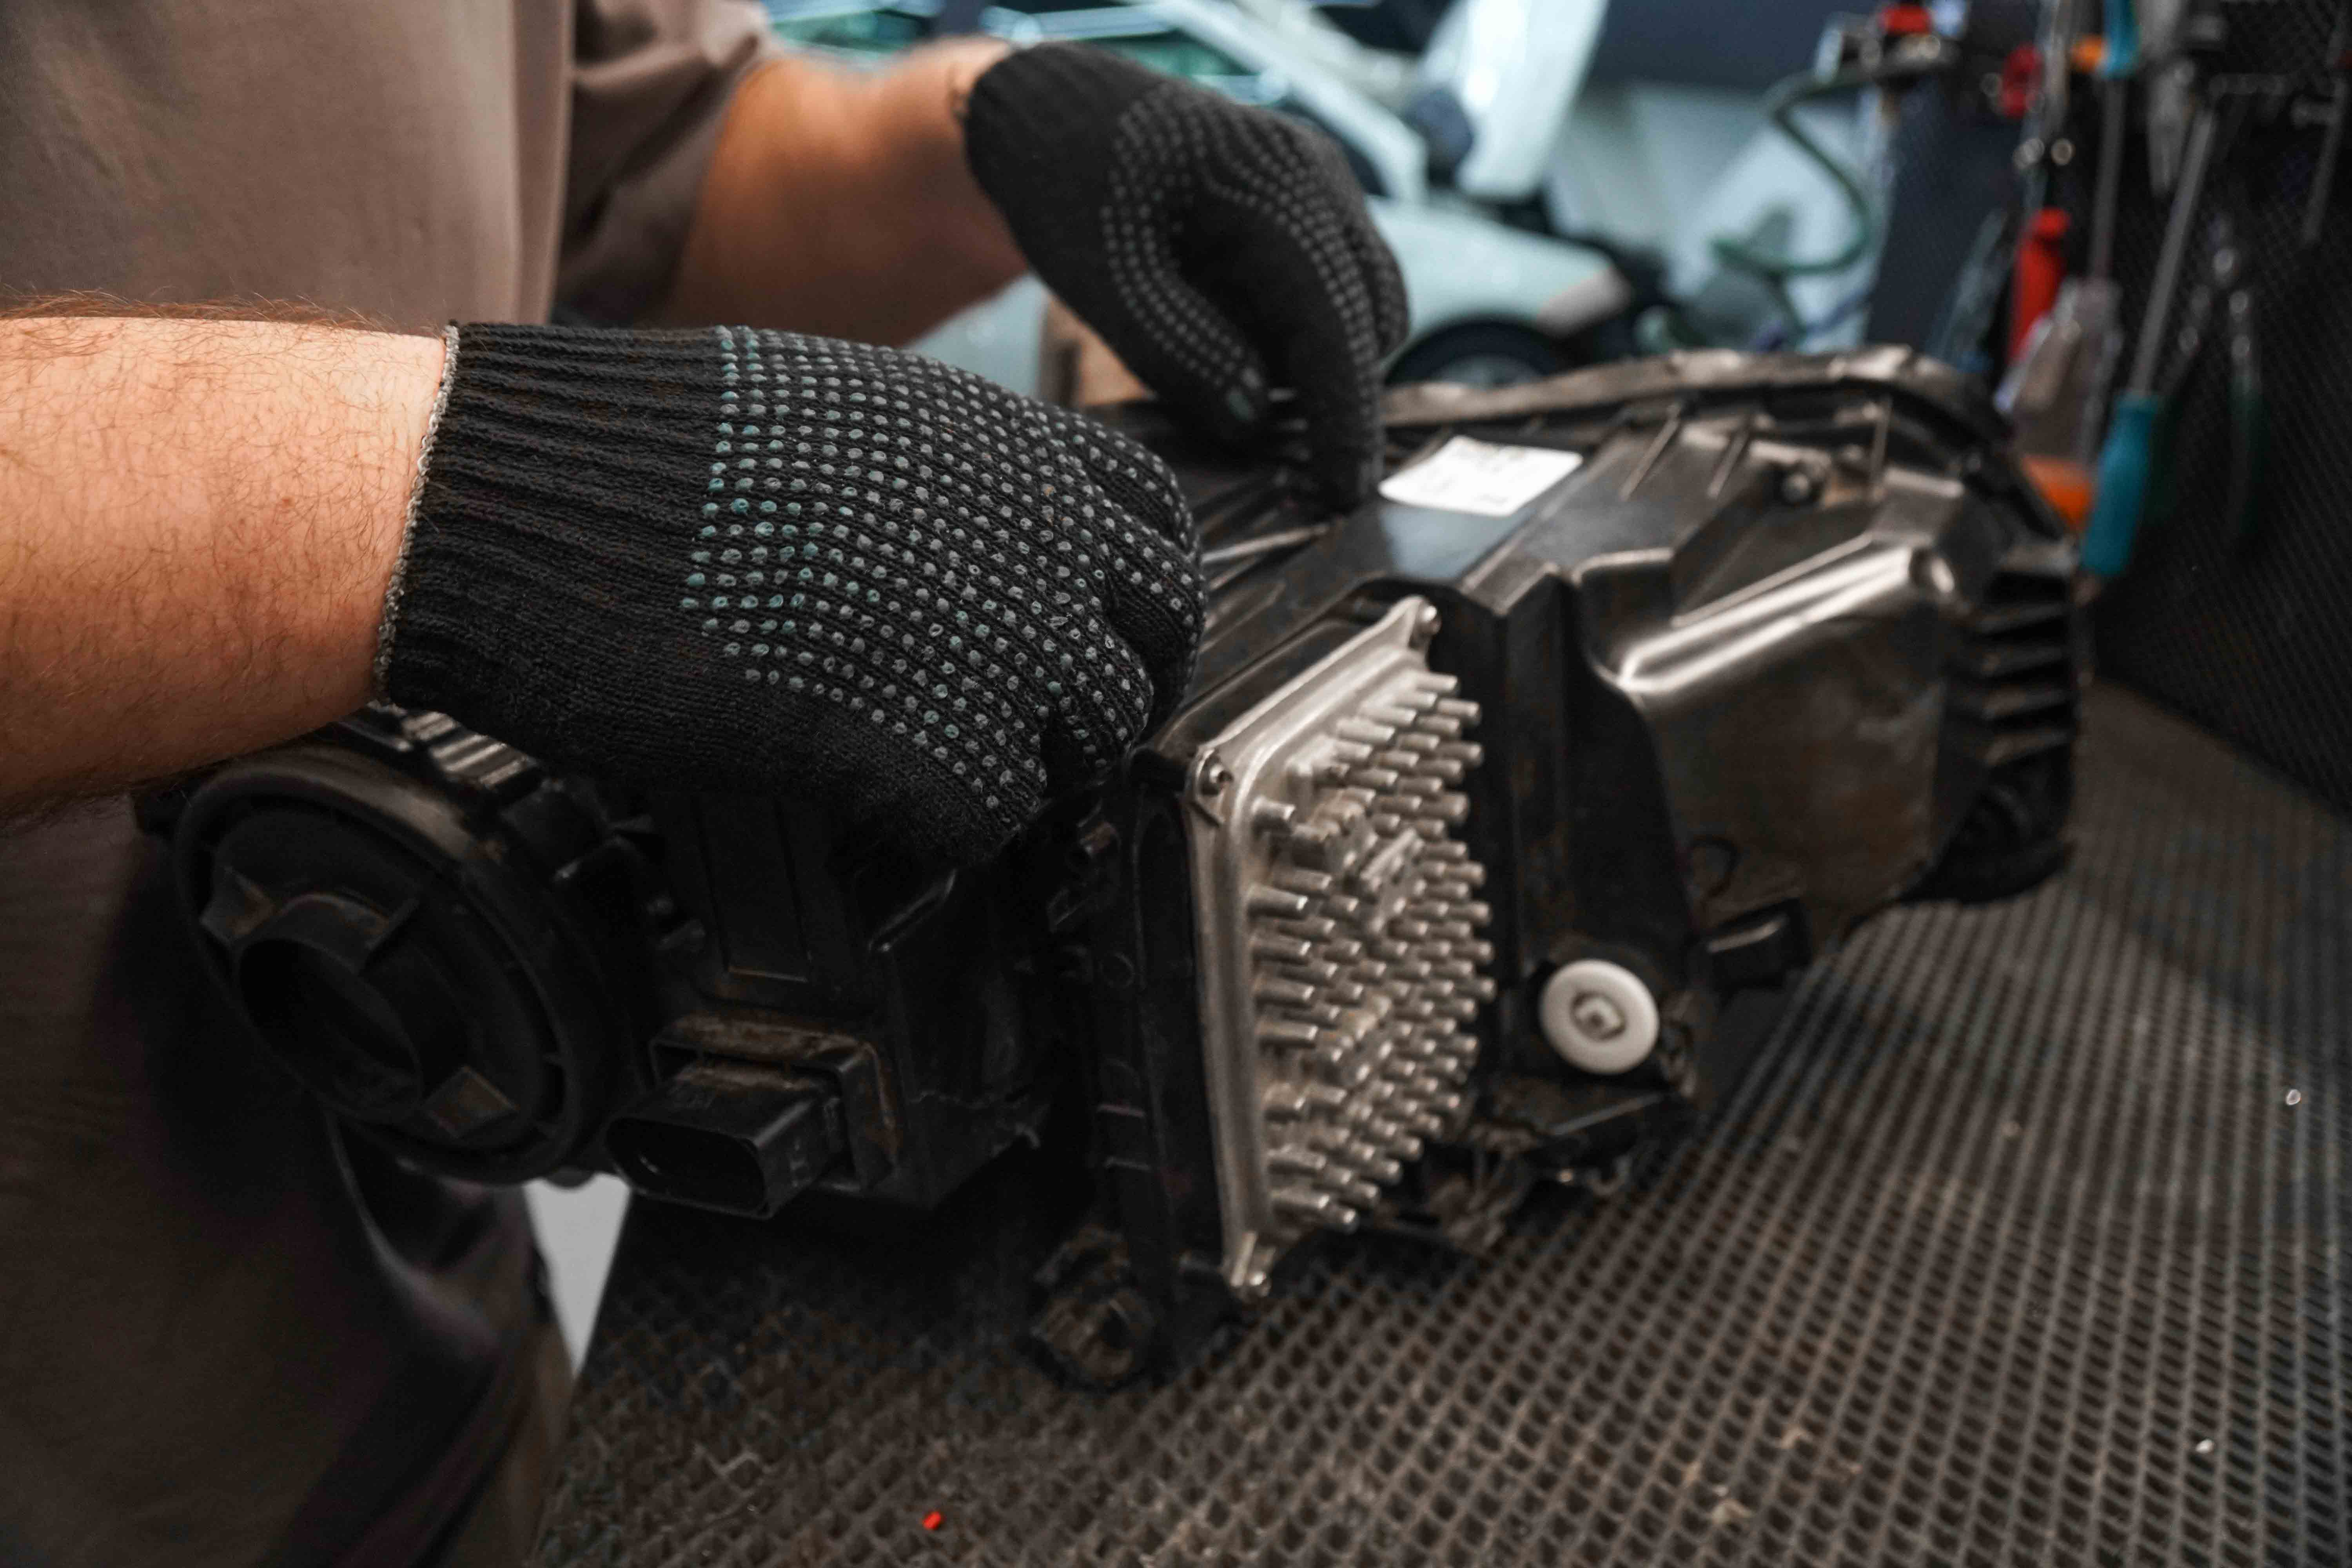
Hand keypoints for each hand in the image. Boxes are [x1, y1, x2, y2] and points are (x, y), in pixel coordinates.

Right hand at [381, 324, 1204, 864]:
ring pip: (1091, 742)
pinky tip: (886, 807)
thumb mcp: (833, 421)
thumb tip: (978, 543)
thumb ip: (941, 482)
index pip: (1160, 536)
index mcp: (1001, 446)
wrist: (519, 497)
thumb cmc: (635, 455)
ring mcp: (985, 636)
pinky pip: (996, 816)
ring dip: (1034, 771)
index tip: (1107, 645)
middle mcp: (1024, 534)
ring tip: (953, 776)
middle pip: (1153, 650)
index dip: (1140, 607)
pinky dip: (953, 829)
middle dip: (1108, 703)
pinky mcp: (913, 736)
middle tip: (1044, 739)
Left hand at [962, 44, 1408, 507]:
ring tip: (1214, 370)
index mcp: (1275, 184)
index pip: (1337, 318)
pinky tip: (1222, 337)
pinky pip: (1329, 293)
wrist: (1055, 113)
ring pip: (1358, 309)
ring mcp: (1323, 189)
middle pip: (1369, 319)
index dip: (1344, 413)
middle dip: (1329, 392)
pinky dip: (1291, 335)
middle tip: (1262, 449)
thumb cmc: (1071, 185)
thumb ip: (1181, 351)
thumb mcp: (1106, 279)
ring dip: (1307, 362)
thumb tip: (1253, 418)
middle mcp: (1319, 178)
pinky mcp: (1310, 210)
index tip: (1343, 490)